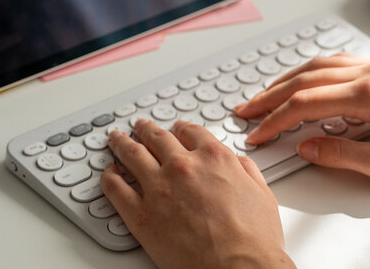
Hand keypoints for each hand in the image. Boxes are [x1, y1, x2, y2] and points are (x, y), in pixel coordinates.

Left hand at [101, 120, 294, 268]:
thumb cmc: (254, 240)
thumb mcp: (261, 194)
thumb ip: (246, 171)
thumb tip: (238, 163)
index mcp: (213, 158)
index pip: (190, 131)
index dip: (180, 128)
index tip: (176, 129)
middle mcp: (183, 166)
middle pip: (157, 138)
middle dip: (146, 130)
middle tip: (140, 127)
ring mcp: (159, 188)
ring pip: (132, 154)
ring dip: (122, 144)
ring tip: (116, 140)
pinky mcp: (141, 215)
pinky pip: (116, 188)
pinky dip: (109, 177)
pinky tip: (108, 173)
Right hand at [235, 53, 369, 184]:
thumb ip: (344, 156)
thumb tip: (307, 147)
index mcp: (368, 96)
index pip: (304, 104)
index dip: (274, 120)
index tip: (257, 133)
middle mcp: (368, 74)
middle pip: (302, 79)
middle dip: (268, 96)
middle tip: (245, 110)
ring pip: (315, 66)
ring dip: (283, 80)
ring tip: (263, 94)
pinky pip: (333, 62)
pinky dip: (307, 70)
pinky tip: (299, 79)